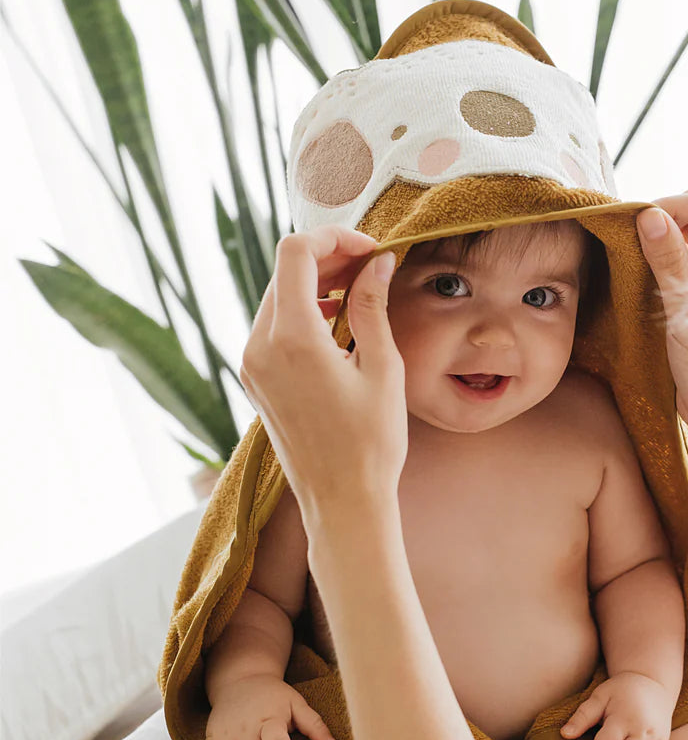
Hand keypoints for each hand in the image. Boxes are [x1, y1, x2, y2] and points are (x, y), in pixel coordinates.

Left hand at [240, 226, 406, 521]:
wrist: (342, 501)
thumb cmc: (370, 443)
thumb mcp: (382, 368)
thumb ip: (372, 307)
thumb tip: (377, 263)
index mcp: (292, 340)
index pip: (296, 254)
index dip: (333, 238)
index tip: (369, 249)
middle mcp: (260, 347)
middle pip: (284, 272)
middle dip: (327, 258)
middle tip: (370, 267)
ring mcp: (252, 365)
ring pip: (276, 297)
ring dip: (314, 284)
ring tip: (358, 292)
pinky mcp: (255, 380)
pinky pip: (272, 327)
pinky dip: (302, 312)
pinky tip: (335, 322)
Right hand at [636, 189, 687, 461]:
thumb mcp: (685, 312)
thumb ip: (668, 261)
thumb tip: (650, 217)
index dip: (675, 204)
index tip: (639, 219)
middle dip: (667, 218)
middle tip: (633, 235)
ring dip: (662, 241)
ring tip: (634, 255)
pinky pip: (685, 264)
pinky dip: (662, 263)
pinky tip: (642, 275)